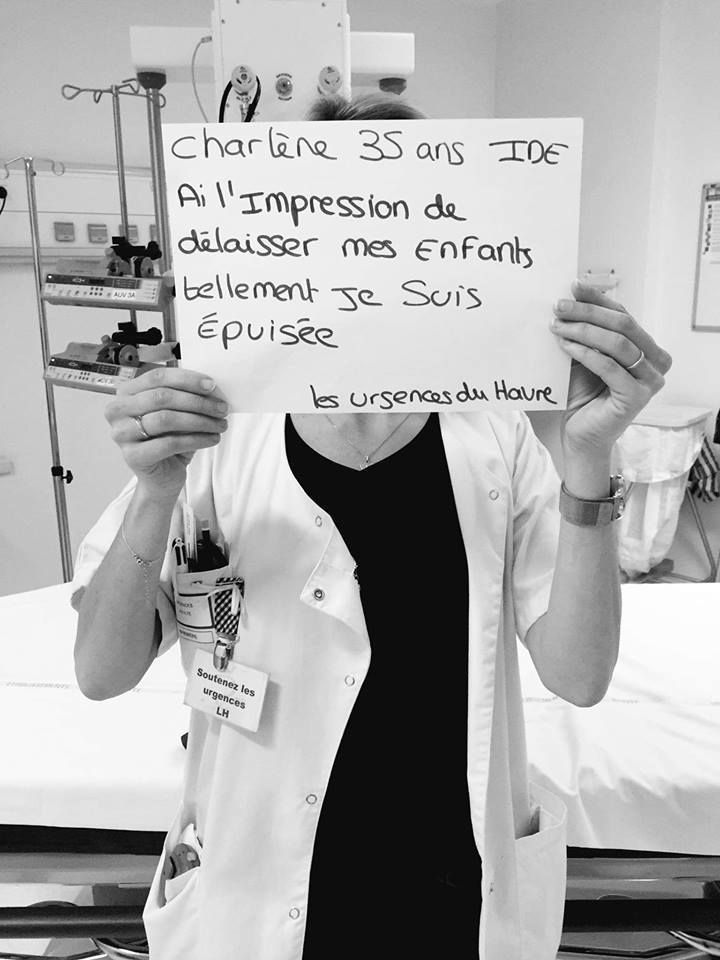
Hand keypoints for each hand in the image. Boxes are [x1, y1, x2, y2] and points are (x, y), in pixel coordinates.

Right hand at [105, 368, 227, 501]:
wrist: (161, 477)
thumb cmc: (168, 440)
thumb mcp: (177, 413)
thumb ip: (186, 397)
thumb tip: (211, 388)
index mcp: (126, 392)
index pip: (157, 377)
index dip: (187, 379)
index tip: (212, 385)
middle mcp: (118, 410)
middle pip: (162, 397)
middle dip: (198, 401)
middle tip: (222, 408)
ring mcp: (122, 434)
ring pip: (166, 419)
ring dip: (200, 420)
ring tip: (220, 424)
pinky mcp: (133, 456)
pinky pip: (170, 443)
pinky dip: (197, 439)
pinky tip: (212, 438)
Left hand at [551, 280, 671, 457]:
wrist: (581, 437)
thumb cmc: (584, 397)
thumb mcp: (584, 357)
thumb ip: (585, 334)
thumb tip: (568, 300)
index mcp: (647, 348)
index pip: (623, 315)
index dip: (598, 299)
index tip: (573, 286)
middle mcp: (656, 362)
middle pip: (623, 325)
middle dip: (588, 312)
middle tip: (560, 306)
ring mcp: (650, 381)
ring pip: (618, 343)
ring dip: (584, 330)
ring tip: (557, 326)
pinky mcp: (636, 397)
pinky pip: (610, 367)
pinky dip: (585, 353)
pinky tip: (565, 345)